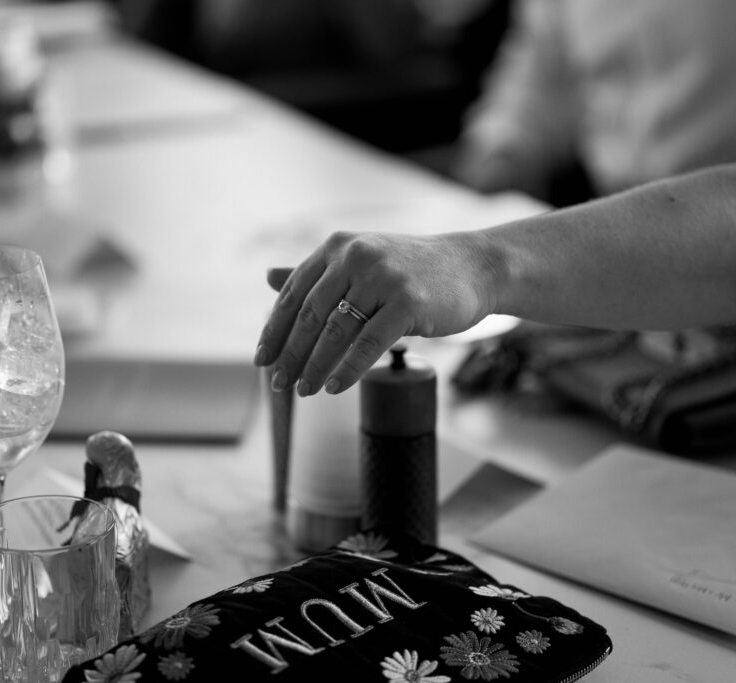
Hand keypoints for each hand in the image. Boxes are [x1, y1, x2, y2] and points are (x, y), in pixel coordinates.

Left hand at [254, 230, 496, 394]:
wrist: (473, 267)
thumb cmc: (413, 270)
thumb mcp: (361, 264)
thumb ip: (317, 274)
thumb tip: (268, 277)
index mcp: (339, 247)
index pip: (294, 292)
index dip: (275, 329)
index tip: (262, 359)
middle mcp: (356, 256)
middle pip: (310, 315)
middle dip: (290, 354)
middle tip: (278, 384)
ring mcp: (382, 278)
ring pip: (336, 331)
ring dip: (315, 366)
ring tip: (304, 391)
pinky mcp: (407, 302)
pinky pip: (369, 343)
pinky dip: (349, 370)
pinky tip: (335, 387)